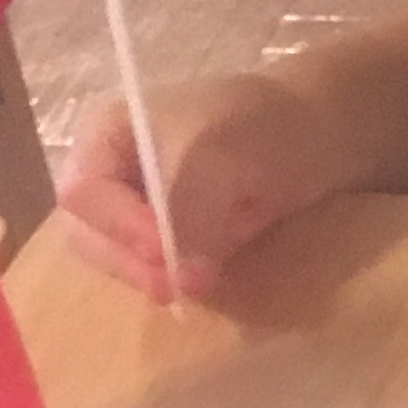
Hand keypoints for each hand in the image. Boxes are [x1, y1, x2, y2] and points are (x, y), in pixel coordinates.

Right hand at [56, 72, 339, 299]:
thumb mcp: (218, 153)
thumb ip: (190, 209)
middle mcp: (111, 179)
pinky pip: (154, 271)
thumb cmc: (264, 122)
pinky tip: (202, 284)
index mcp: (107, 138)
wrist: (322, 130)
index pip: (84, 194)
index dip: (118, 225)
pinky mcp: (171, 242)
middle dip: (130, 262)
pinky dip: (173, 281)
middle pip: (90, 235)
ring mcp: (138, 213)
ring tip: (195, 284)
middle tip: (174, 285)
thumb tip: (181, 276)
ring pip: (120, 260)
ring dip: (150, 277)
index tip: (162, 248)